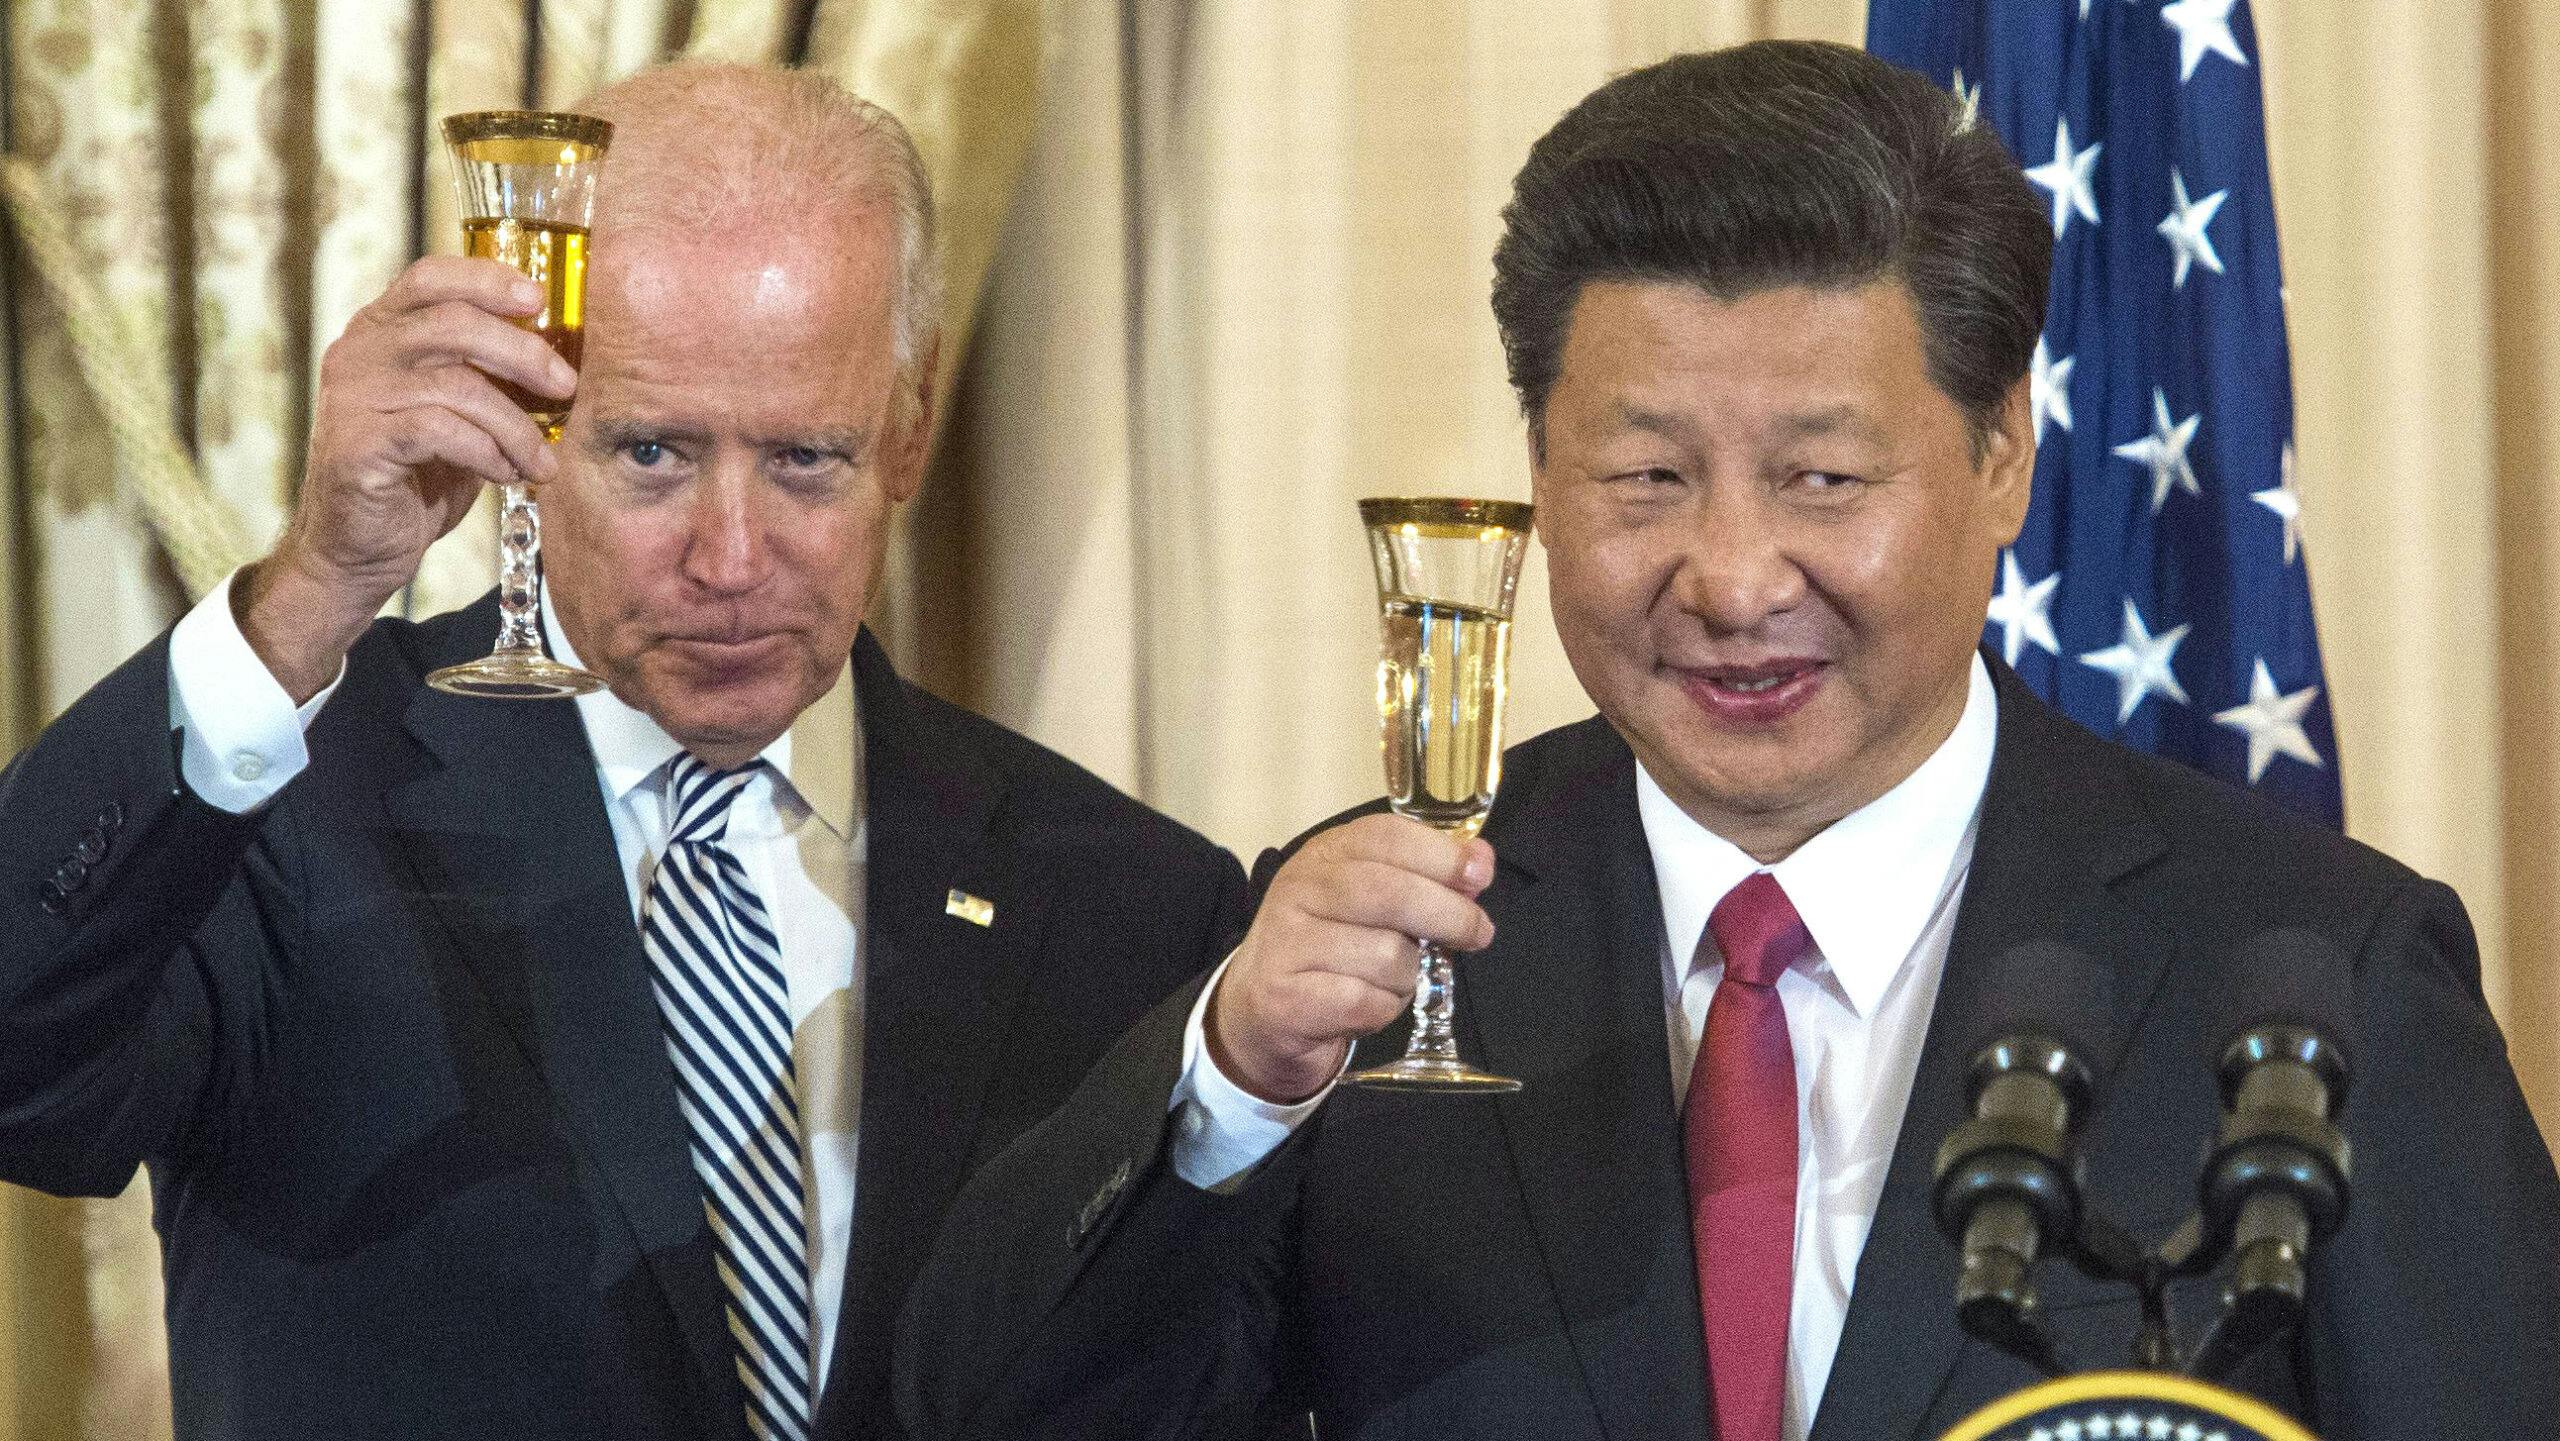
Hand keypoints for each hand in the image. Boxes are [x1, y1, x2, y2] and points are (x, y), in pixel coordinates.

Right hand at [239, 257, 574, 699]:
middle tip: (567, 387)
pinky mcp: (356, 444)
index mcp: (381, 331)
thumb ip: (488, 376)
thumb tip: (564, 360)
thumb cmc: (420, 476)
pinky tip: (506, 473)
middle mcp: (358, 352)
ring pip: (455, 384)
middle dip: (523, 353)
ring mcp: (351, 397)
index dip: (488, 279)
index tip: (540, 300)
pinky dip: (487, 452)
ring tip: (542, 460)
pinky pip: (439, 431)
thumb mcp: (461, 415)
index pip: (431, 278)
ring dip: (515, 424)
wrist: (361, 548)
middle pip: (452, 324)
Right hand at [1206, 814, 1496, 1103]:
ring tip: (1389, 980)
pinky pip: (1367, 1003)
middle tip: (1477, 933)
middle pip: (1392, 893)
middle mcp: (1299, 890)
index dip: (1442, 854)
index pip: (1386, 836)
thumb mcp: (1369, 900)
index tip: (1479, 875)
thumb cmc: (1330, 949)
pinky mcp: (1286, 998)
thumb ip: (1423, 876)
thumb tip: (1479, 861)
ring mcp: (1287, 943)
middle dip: (1449, 916)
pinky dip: (1383, 1010)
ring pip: (1388, 956)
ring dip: (1408, 976)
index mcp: (1324, 855)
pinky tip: (1366, 1005)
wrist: (1261, 1011)